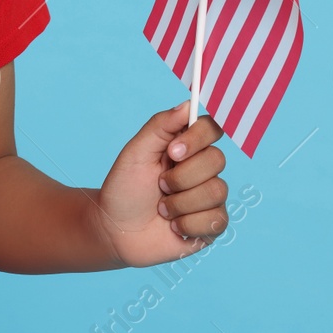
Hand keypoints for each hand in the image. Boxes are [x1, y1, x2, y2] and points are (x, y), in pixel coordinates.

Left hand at [90, 101, 227, 267]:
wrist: (115, 229)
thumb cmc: (124, 188)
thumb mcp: (136, 152)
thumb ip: (161, 125)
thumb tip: (188, 104)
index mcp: (186, 147)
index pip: (211, 129)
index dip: (197, 138)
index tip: (172, 152)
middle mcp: (202, 169)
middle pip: (216, 160)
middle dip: (181, 177)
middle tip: (159, 185)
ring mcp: (209, 197)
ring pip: (216, 191)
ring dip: (180, 203)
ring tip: (162, 208)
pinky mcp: (212, 224)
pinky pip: (216, 219)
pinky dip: (187, 224)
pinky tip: (172, 226)